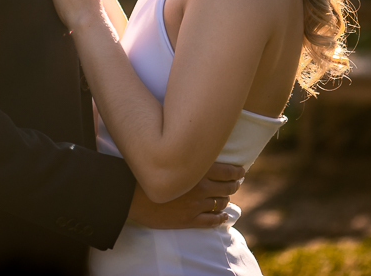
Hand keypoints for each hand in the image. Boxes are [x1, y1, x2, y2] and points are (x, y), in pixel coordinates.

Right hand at [127, 163, 245, 228]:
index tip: (241, 171)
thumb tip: (197, 149)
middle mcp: (200, 187)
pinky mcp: (188, 220)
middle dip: (234, 185)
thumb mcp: (169, 156)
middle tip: (236, 183)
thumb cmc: (146, 171)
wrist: (130, 194)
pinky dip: (220, 219)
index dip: (237, 172)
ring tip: (227, 198)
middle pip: (227, 187)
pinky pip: (211, 221)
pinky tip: (223, 217)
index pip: (227, 171)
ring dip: (226, 200)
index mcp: (197, 170)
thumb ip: (186, 154)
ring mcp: (195, 205)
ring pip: (220, 204)